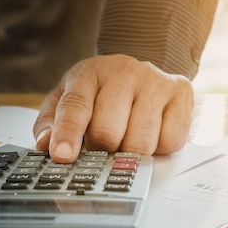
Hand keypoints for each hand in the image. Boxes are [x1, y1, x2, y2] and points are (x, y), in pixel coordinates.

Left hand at [33, 54, 193, 162]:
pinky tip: (152, 133)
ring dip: (131, 152)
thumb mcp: (67, 100)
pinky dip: (159, 148)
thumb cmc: (101, 94)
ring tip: (127, 138)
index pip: (76, 106)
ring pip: (140, 142)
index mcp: (89, 73)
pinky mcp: (180, 92)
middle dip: (102, 149)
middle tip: (103, 145)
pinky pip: (170, 141)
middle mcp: (123, 72)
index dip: (67, 134)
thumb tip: (47, 145)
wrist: (141, 72)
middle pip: (108, 131)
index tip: (62, 155)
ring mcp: (154, 81)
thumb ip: (51, 123)